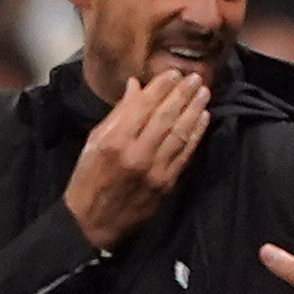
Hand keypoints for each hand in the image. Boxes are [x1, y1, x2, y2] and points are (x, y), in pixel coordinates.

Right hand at [63, 70, 210, 248]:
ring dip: (195, 110)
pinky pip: (185, 153)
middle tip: (196, 77)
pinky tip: (203, 118)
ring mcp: (155, 170)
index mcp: (115, 141)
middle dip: (183, 94)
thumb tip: (136, 86)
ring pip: (180, 133)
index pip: (143, 106)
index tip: (174, 72)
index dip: (161, 87)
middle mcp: (137, 153)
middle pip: (166, 117)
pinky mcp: (166, 183)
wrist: (94, 221)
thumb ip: (118, 115)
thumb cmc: (89, 178)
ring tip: (204, 92)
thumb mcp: (94, 142)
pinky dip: (196, 134)